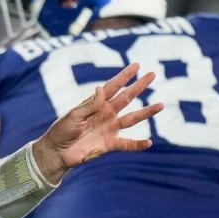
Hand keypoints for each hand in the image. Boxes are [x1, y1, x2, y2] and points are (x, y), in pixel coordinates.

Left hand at [35, 62, 161, 182]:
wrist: (57, 152)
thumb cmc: (62, 130)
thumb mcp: (74, 116)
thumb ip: (90, 105)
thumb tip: (101, 89)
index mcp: (96, 104)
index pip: (113, 87)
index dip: (124, 76)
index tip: (136, 65)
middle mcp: (106, 114)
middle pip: (127, 98)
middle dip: (139, 86)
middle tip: (152, 74)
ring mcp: (109, 128)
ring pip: (132, 118)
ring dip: (146, 112)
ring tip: (161, 105)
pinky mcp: (110, 144)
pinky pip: (127, 144)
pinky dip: (138, 144)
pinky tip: (149, 142)